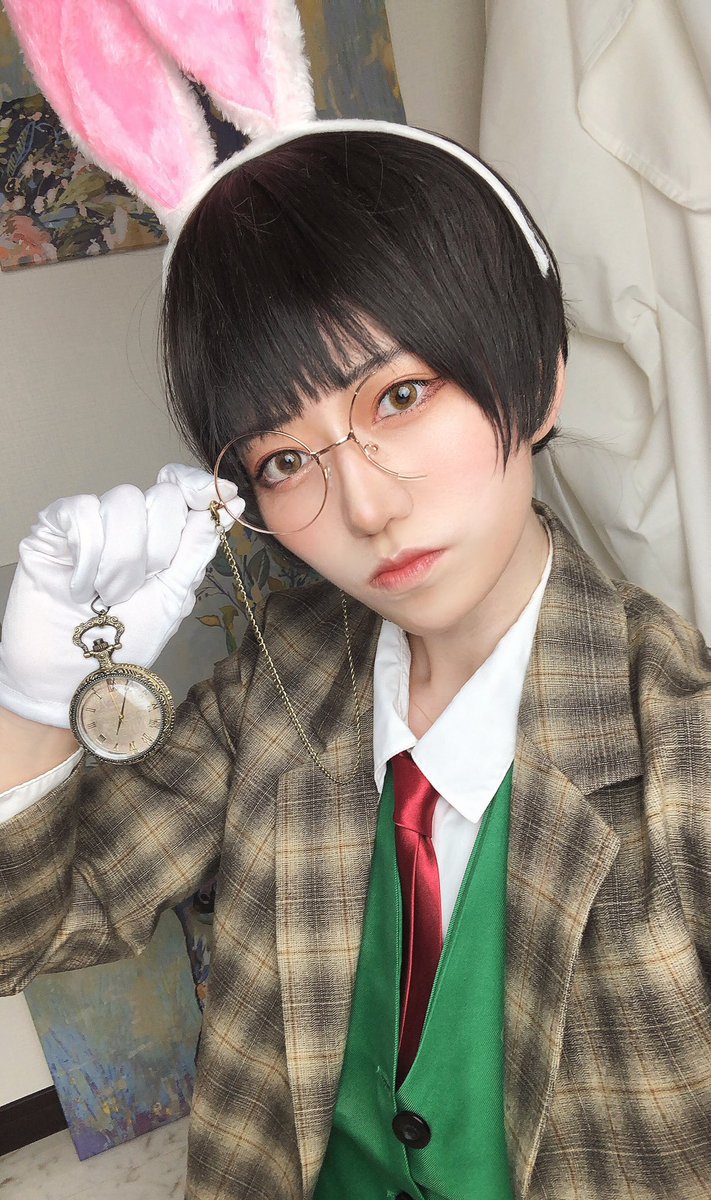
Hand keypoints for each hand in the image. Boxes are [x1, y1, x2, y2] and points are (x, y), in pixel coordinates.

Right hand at [0, 464, 242, 727]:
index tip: (221, 495)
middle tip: (138, 588)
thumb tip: (231, 500)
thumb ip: (197, 546)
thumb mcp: (174, 595)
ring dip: (122, 560)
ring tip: (105, 596)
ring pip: (123, 501)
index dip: (197, 486)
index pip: (181, 490)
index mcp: (162, 539)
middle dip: (159, 547)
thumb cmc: (125, 644)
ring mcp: (91, 522)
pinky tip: (78, 586)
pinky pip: (82, 513)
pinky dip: (88, 556)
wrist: (73, 678)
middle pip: (160, 496)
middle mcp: (128, 525)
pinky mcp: (53, 527)